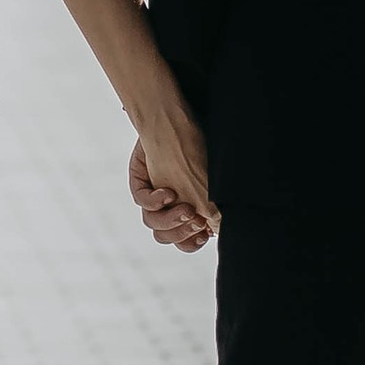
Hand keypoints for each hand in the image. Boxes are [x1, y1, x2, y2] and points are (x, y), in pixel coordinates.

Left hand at [130, 135, 216, 252]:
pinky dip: (155, 200)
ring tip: (186, 208)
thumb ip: (217, 209)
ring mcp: (151, 196)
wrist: (178, 121)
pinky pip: (141, 201)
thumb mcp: (214, 181)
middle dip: (181, 232)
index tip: (205, 234)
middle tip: (196, 219)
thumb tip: (223, 230)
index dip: (192, 242)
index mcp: (186, 211)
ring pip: (151, 222)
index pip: (185, 240)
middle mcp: (167, 207)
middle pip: (165, 236)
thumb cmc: (200, 150)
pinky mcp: (140, 182)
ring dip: (169, 220)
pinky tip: (169, 192)